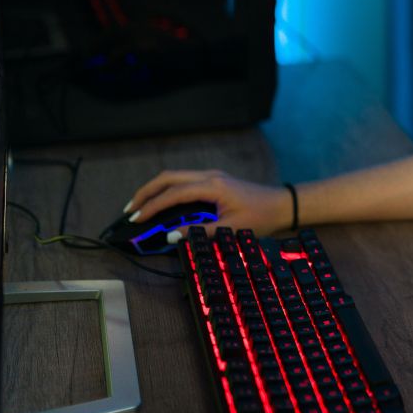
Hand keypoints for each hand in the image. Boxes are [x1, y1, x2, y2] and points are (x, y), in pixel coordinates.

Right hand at [123, 170, 293, 236]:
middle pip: (169, 177)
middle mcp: (210, 176)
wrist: (282, 205)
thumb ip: (199, 231)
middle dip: (146, 192)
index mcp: (212, 186)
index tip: (137, 219)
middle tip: (130, 210)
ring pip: (175, 177)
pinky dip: (169, 190)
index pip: (174, 193)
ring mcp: (212, 176)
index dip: (153, 206)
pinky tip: (162, 204)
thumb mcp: (230, 229)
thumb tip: (170, 236)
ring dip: (156, 190)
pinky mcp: (215, 181)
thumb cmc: (261, 217)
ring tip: (141, 207)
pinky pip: (185, 181)